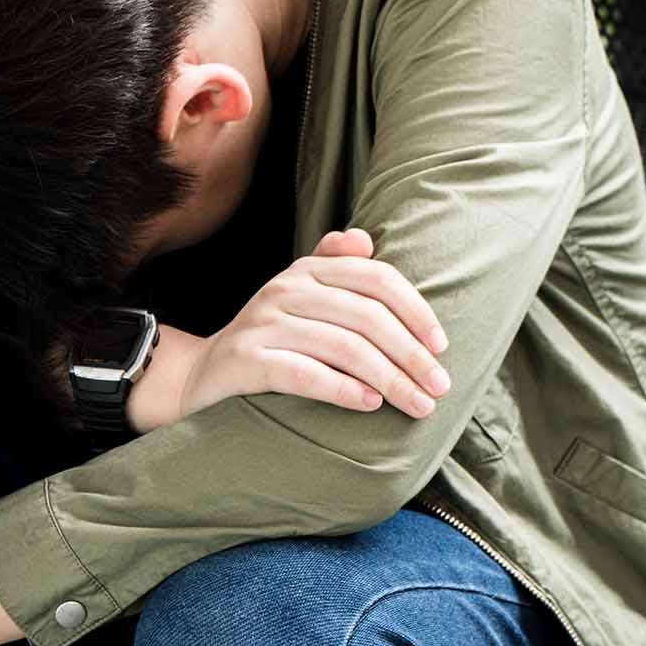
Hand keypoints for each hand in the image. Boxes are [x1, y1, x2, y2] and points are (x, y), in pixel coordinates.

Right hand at [179, 228, 451, 420]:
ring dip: (390, 379)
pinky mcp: (246, 361)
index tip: (441, 346)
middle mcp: (286, 289)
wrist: (204, 374)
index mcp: (309, 270)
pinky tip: (370, 404)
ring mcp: (263, 323)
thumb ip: (336, 266)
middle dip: (411, 354)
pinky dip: (343, 389)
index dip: (415, 310)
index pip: (376, 279)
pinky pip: (304, 373)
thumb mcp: (303, 297)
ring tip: (417, 405)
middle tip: (439, 386)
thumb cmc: (272, 338)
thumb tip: (366, 240)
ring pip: (344, 347)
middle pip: (367, 317)